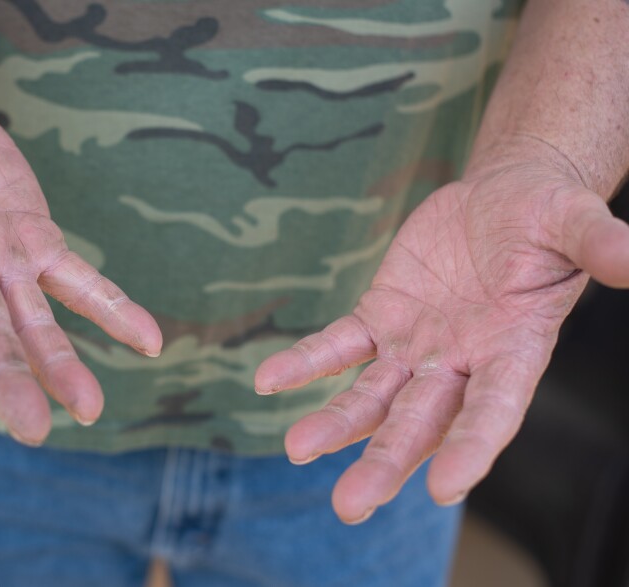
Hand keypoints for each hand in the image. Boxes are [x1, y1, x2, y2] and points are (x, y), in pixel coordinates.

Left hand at [256, 138, 628, 522]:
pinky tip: (268, 380)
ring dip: (335, 424)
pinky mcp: (379, 318)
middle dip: (386, 461)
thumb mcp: (572, 222)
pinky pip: (337, 345)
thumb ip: (597, 244)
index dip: (472, 446)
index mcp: (514, 352)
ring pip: (370, 396)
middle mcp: (459, 363)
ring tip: (296, 449)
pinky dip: (306, 363)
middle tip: (350, 503)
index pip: (493, 410)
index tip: (445, 486)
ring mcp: (414, 346)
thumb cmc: (545, 219)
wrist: (500, 200)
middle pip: (420, 422)